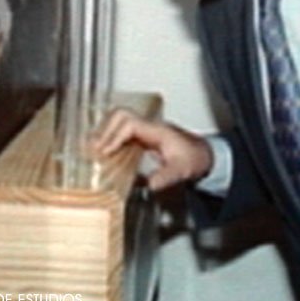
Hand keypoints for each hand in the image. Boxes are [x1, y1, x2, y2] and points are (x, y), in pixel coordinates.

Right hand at [90, 107, 214, 191]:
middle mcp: (150, 127)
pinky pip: (124, 131)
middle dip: (105, 131)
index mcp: (157, 130)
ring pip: (120, 121)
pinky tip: (106, 152)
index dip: (114, 136)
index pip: (129, 124)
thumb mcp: (182, 170)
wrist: (206, 156)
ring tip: (94, 150)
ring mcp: (147, 130)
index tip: (105, 152)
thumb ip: (166, 176)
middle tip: (93, 149)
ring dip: (106, 133)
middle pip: (121, 116)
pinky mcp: (145, 137)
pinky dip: (112, 138)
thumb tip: (150, 184)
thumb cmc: (195, 159)